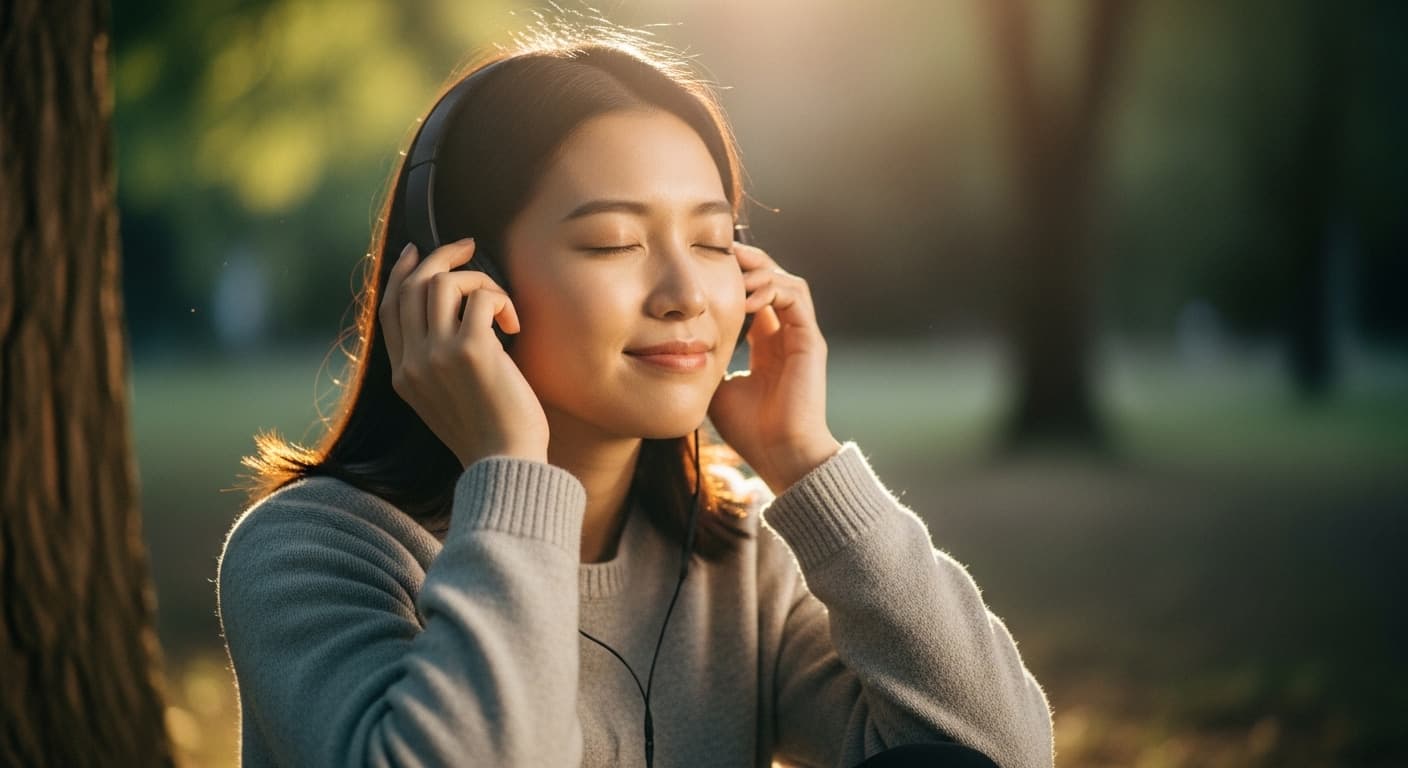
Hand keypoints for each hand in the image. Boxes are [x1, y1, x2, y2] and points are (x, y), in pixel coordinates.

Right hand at [378, 238, 549, 467]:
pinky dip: (502, 301)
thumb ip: (437, 365)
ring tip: (502, 307)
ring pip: (443, 282)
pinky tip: (514, 326)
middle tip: (469, 247)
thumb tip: (456, 318)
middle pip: (413, 286)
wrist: (506, 466)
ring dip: (479, 280)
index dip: (401, 273)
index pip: (389, 309)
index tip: (416, 251)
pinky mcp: (470, 351)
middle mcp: (413, 362)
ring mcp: (437, 355)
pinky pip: (482, 298)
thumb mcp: (446, 401)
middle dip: (442, 257)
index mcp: (403, 376)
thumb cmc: (491, 435)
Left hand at [707, 241, 840, 492]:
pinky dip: (772, 287)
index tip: (702, 268)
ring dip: (759, 269)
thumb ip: (707, 360)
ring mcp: (801, 335)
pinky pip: (795, 295)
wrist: (781, 455)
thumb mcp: (716, 387)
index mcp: (766, 344)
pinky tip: (746, 296)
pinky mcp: (810, 339)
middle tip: (716, 252)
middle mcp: (785, 334)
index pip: (753, 295)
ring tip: (732, 270)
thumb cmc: (750, 430)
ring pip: (785, 279)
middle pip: (771, 278)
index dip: (731, 278)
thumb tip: (680, 344)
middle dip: (746, 262)